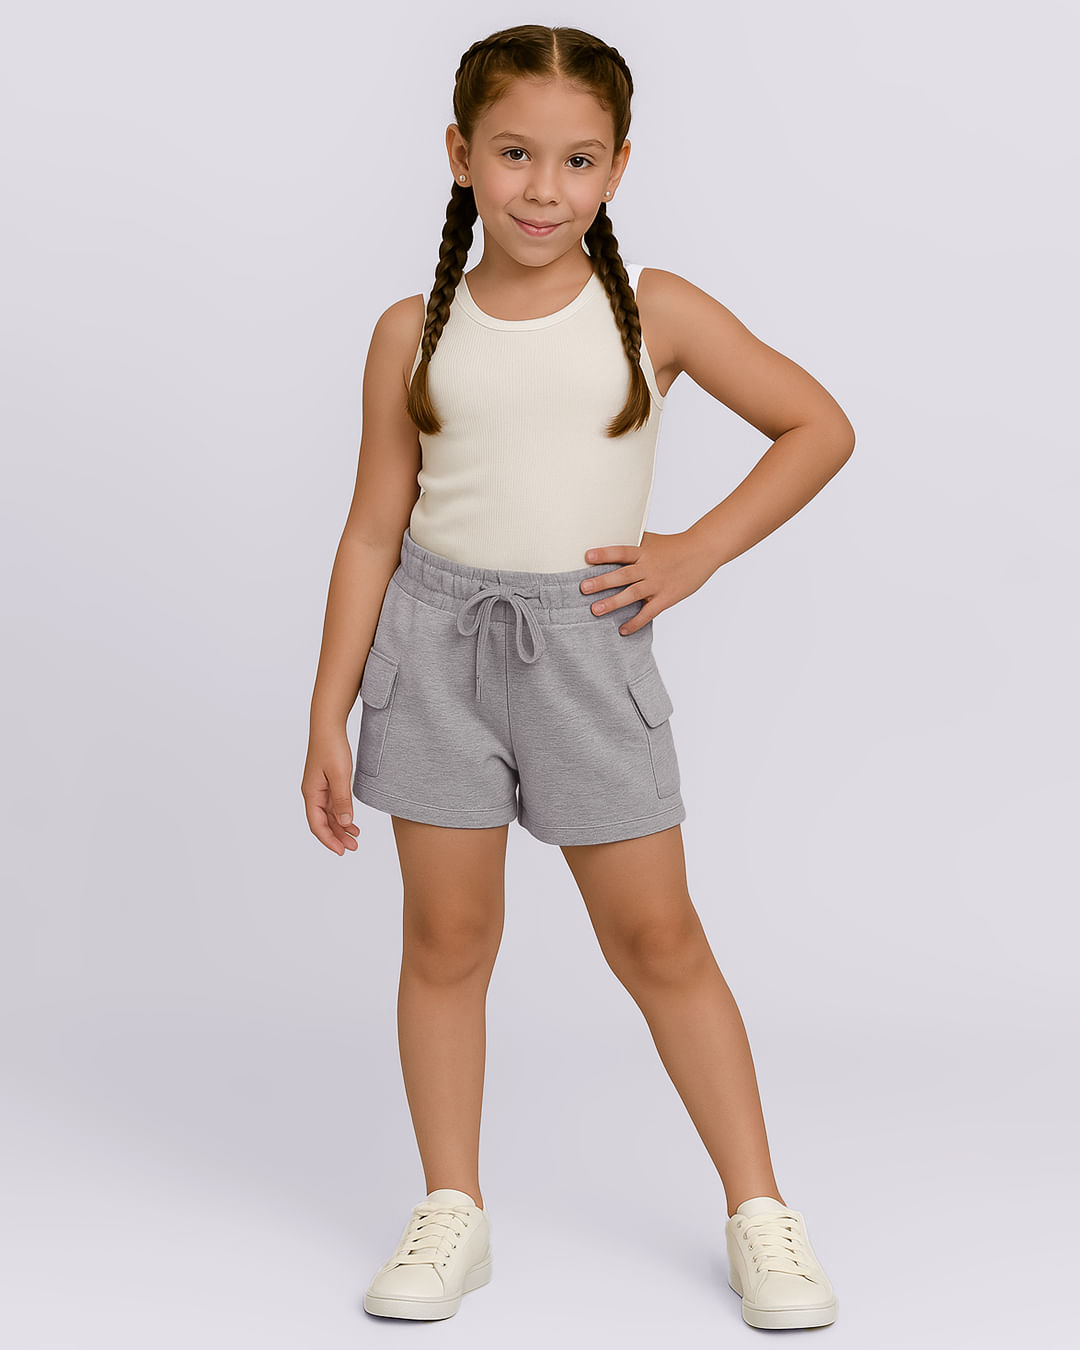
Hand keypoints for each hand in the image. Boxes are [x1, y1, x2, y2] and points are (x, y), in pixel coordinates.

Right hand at [302, 729, 361, 854]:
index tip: (341, 851)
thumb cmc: (331, 747)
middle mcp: (312, 793)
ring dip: (340, 827)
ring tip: (355, 838)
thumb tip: (344, 823)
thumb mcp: (340, 776)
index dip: (329, 840)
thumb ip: (342, 801)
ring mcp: (319, 788)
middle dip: (337, 837)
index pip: (317, 825)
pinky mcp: (326, 782)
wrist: (328, 726)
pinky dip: (341, 815)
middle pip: (322, 822)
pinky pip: (332, 805)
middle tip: (353, 847)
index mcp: (311, 793)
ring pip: (328, 815)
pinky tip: (352, 822)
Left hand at [580, 530, 713, 634]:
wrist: (703, 551)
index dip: (605, 554)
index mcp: (644, 551)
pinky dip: (635, 623)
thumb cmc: (675, 545)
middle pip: (623, 575)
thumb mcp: (652, 540)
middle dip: (602, 582)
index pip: (621, 551)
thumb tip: (611, 534)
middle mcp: (649, 567)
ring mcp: (657, 584)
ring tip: (595, 610)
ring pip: (632, 594)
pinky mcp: (666, 598)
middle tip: (583, 588)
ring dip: (613, 603)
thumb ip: (632, 542)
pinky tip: (622, 630)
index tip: (587, 557)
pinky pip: (649, 613)